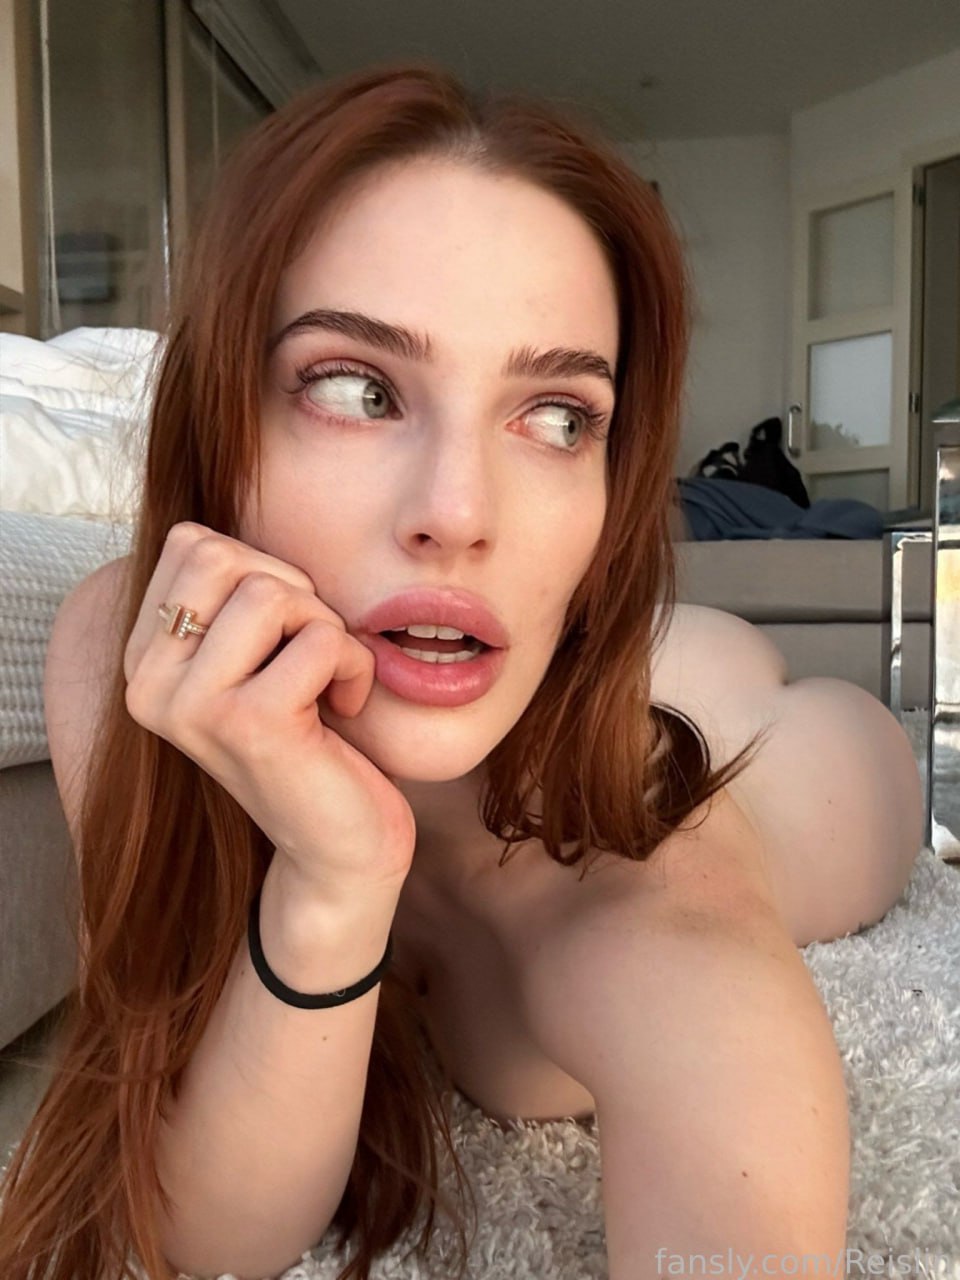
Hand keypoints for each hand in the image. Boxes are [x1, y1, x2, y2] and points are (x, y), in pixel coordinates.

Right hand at [123, 522, 415, 897]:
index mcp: (143, 657)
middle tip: (308, 658)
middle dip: (295, 595)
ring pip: (275, 592)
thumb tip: (219, 519)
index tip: (281, 636)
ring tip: (324, 686)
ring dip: (327, 632)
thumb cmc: (310, 734)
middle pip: (226, 555)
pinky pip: (322, 638)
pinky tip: (341, 713)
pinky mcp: (248, 723)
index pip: (193, 542)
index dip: (263, 572)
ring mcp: (191, 705)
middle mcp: (149, 682)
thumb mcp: (256, 653)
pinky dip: (354, 668)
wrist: (337, 843)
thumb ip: (228, 593)